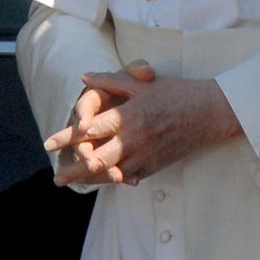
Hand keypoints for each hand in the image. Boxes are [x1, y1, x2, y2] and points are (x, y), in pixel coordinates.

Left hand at [47, 62, 241, 185]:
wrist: (211, 112)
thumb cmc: (177, 92)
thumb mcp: (142, 82)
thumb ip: (111, 81)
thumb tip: (84, 77)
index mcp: (127, 116)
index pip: (88, 130)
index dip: (66, 138)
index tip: (48, 144)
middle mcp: (133, 140)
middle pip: (95, 160)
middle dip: (73, 169)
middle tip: (57, 177)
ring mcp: (145, 156)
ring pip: (111, 174)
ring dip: (91, 179)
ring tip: (73, 182)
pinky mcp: (156, 166)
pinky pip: (131, 177)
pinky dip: (116, 179)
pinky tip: (106, 181)